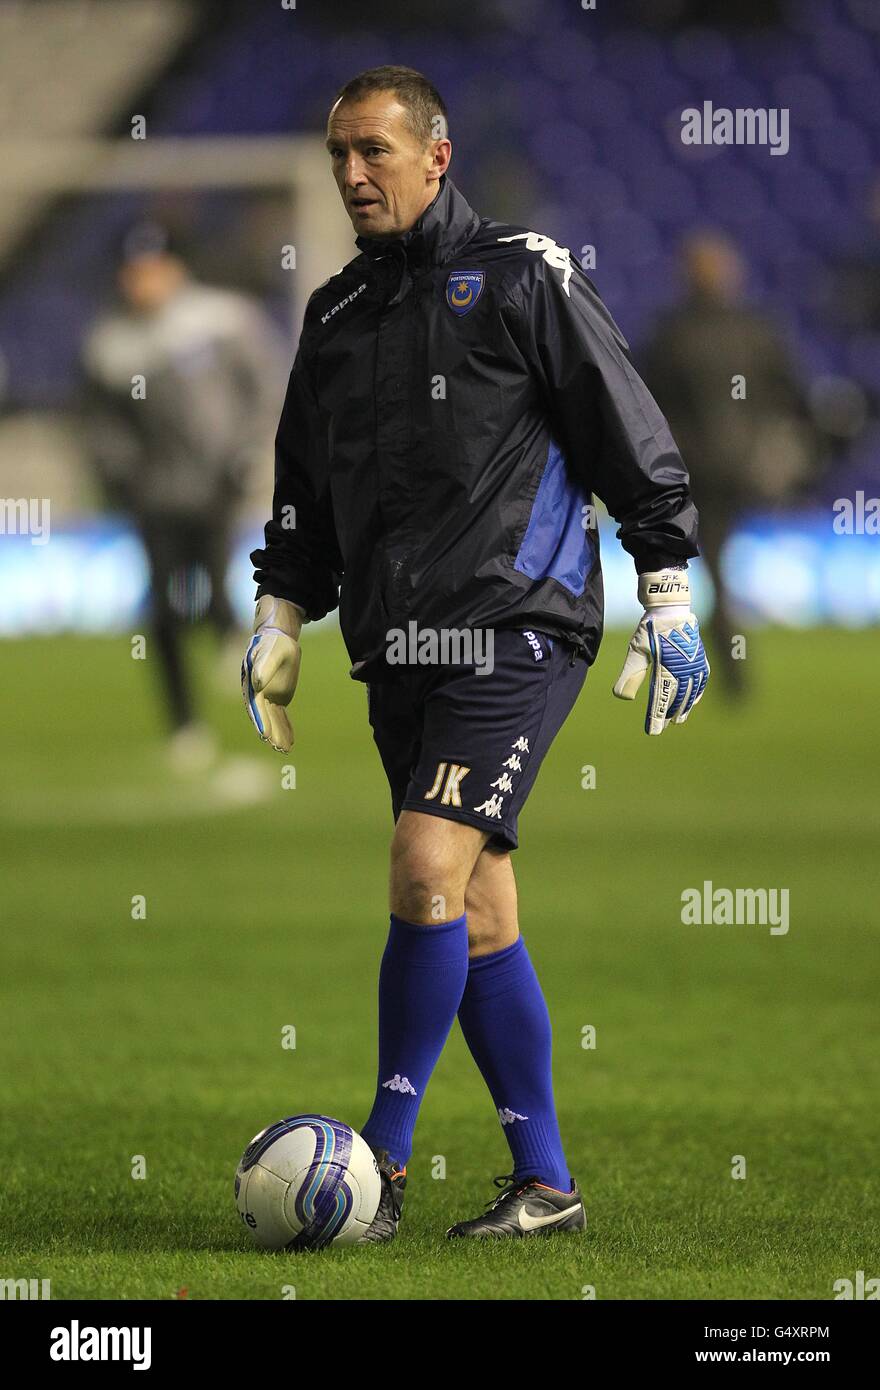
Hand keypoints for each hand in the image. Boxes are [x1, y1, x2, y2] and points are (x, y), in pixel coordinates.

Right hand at [241, 595, 304, 751]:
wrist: (279, 640)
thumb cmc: (275, 644)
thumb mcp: (273, 651)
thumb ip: (266, 665)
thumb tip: (258, 683)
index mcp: (252, 683)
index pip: (255, 705)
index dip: (260, 720)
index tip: (265, 734)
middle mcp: (257, 693)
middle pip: (263, 717)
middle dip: (270, 732)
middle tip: (277, 747)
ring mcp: (267, 698)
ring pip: (272, 720)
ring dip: (278, 735)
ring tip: (284, 750)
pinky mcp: (278, 699)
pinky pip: (281, 717)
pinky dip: (285, 728)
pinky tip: (290, 741)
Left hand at [612, 568, 709, 734]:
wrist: (670, 608)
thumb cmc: (650, 629)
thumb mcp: (636, 650)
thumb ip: (630, 674)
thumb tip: (622, 697)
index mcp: (667, 667)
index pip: (661, 699)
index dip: (657, 717)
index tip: (653, 731)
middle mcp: (684, 668)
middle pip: (678, 698)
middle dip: (669, 714)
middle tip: (663, 727)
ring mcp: (694, 663)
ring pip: (691, 691)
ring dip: (685, 706)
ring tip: (678, 719)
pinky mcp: (699, 657)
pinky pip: (702, 679)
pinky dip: (698, 692)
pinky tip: (694, 700)